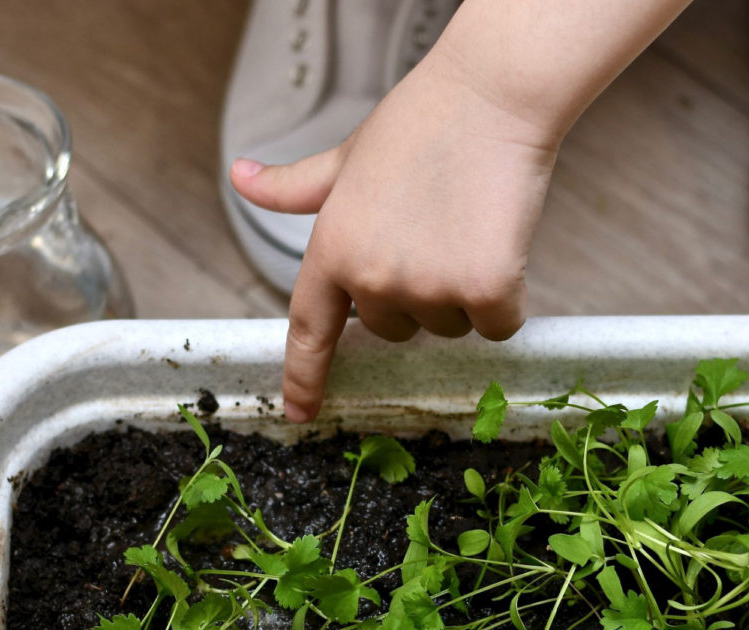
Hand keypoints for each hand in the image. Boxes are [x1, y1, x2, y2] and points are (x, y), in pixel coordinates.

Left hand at [230, 52, 559, 422]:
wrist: (490, 97)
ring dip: (463, 293)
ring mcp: (427, 286)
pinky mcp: (483, 289)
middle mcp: (372, 277)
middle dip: (416, 294)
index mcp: (331, 249)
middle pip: (396, 329)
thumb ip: (295, 187)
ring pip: (450, 327)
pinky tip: (500, 242)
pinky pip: (497, 324)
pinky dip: (506, 298)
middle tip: (433, 230)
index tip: (301, 414)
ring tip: (465, 227)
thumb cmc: (422, 123)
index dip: (304, 377)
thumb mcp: (345, 158)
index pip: (309, 330)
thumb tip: (242, 178)